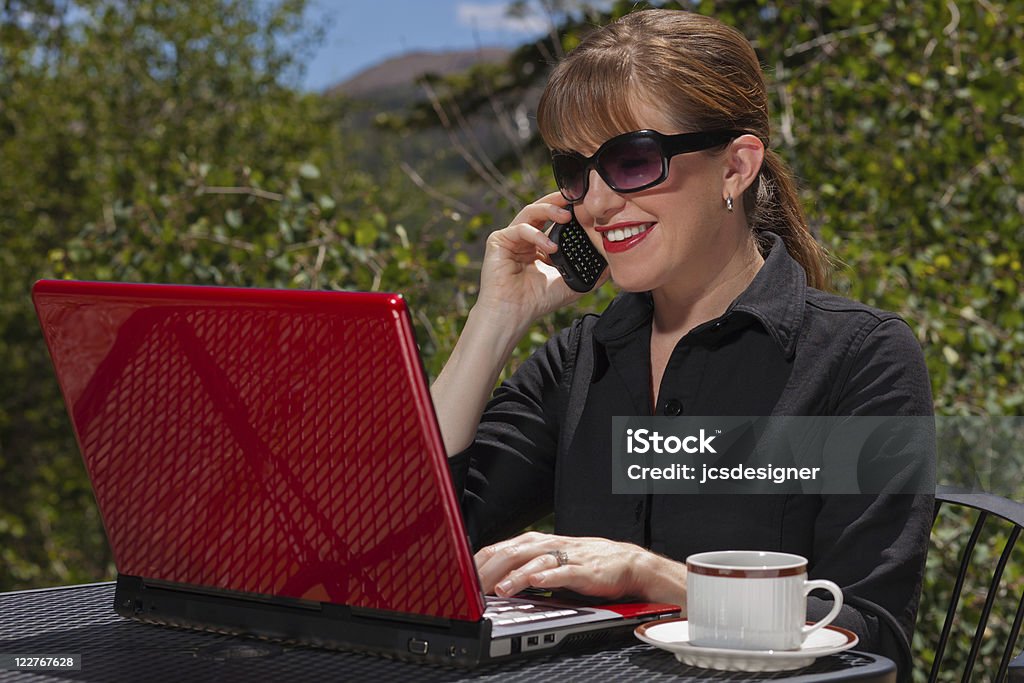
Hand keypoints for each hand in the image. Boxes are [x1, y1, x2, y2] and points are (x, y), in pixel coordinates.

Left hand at [474, 531, 686, 606]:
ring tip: (501, 589)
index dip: (482, 560)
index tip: (464, 575)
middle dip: (493, 569)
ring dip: (517, 575)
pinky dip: (549, 576)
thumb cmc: (586, 563)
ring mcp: (568, 556)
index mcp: (539, 543)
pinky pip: (565, 571)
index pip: (503, 547)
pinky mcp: (585, 570)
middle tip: (475, 586)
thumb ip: (525, 567)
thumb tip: (493, 579)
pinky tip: (537, 582)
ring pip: (537, 561)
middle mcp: (551, 545)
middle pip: (514, 552)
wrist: (627, 563)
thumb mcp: (550, 562)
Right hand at [475, 192, 588, 324]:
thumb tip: (613, 263)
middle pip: (542, 209)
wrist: (514, 313)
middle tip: (577, 198)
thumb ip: (591, 273)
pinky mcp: (498, 240)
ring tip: (566, 216)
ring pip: (530, 212)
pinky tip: (550, 248)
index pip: (555, 220)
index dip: (570, 212)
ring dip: (549, 210)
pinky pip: (520, 229)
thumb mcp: (572, 284)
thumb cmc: (538, 300)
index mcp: (540, 245)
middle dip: (559, 201)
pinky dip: (536, 235)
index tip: (587, 207)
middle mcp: (525, 239)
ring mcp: (511, 238)